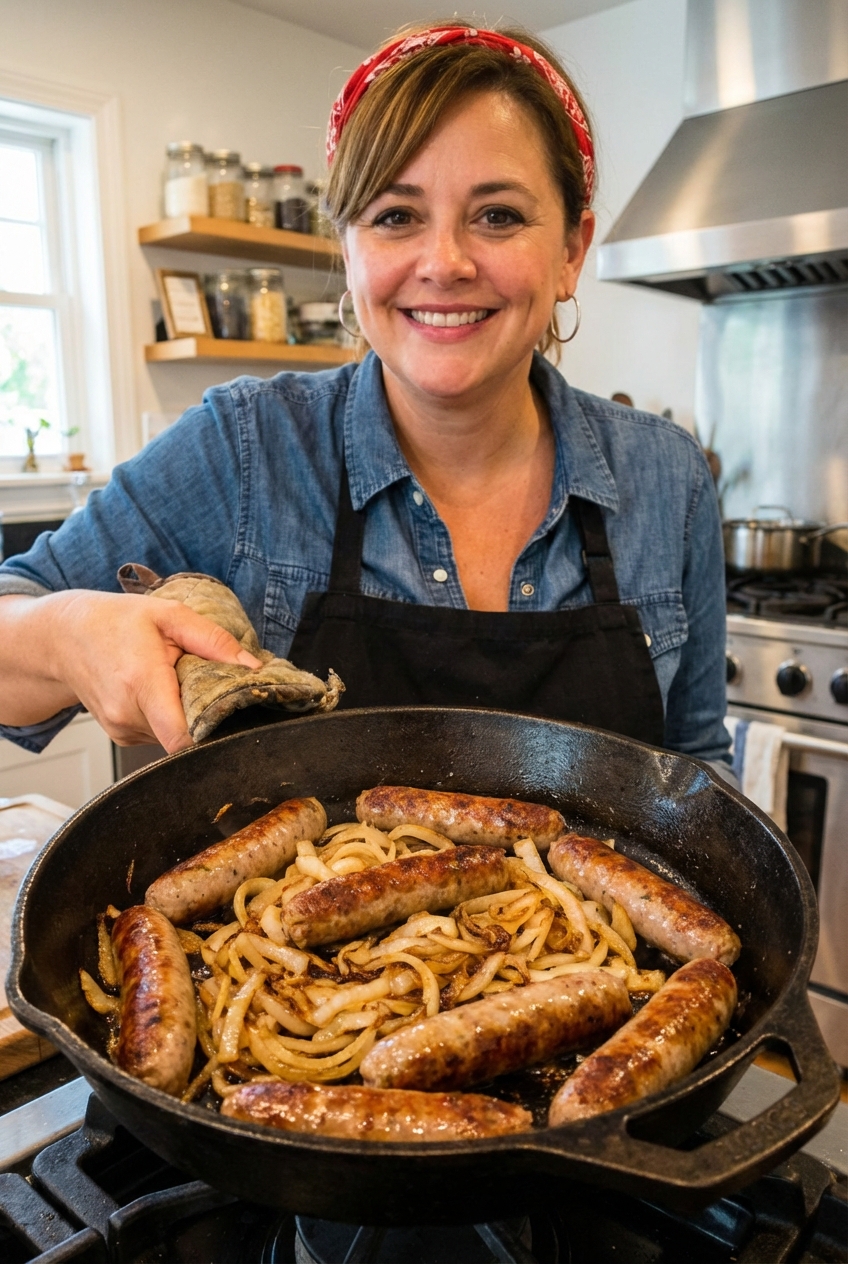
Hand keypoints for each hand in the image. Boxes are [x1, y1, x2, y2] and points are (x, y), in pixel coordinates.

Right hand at [43, 591, 260, 752]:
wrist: (63, 636)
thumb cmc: (114, 621)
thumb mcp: (168, 614)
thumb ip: (214, 640)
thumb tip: (252, 667)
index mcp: (142, 682)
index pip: (182, 737)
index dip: (212, 734)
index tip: (229, 717)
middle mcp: (127, 714)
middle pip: (186, 734)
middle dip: (203, 713)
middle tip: (202, 683)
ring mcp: (121, 729)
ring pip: (173, 736)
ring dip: (184, 714)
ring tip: (173, 681)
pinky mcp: (121, 735)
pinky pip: (158, 734)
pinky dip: (167, 716)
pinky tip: (159, 691)